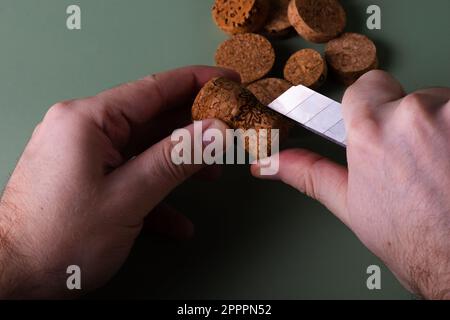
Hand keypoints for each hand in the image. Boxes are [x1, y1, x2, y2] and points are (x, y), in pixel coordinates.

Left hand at [0, 66, 237, 297]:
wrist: (13, 280)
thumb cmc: (60, 239)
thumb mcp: (128, 197)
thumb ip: (175, 159)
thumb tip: (215, 130)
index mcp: (88, 120)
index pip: (154, 88)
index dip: (197, 81)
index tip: (228, 80)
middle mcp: (84, 129)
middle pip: (151, 118)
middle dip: (193, 128)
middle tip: (229, 131)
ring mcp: (84, 154)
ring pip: (143, 148)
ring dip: (178, 162)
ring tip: (211, 174)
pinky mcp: (86, 177)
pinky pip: (128, 174)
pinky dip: (154, 191)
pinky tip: (177, 220)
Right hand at [252, 70, 449, 298]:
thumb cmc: (415, 242)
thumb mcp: (352, 206)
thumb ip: (310, 173)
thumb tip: (272, 163)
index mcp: (371, 131)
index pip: (366, 87)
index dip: (371, 106)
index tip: (377, 120)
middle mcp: (415, 114)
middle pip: (409, 99)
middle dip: (409, 124)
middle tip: (414, 162)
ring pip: (443, 107)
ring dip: (442, 129)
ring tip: (442, 168)